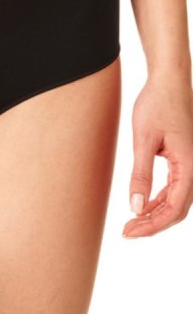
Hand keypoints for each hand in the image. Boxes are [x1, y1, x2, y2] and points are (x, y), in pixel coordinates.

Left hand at [123, 75, 192, 237]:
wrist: (169, 81)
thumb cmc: (157, 104)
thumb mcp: (143, 140)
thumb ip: (140, 175)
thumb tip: (136, 207)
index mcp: (190, 165)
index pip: (174, 208)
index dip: (152, 225)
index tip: (129, 232)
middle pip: (178, 209)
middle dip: (153, 224)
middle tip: (127, 232)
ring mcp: (192, 164)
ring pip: (177, 201)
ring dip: (156, 214)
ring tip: (132, 223)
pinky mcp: (184, 159)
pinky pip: (175, 188)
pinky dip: (159, 200)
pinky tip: (143, 205)